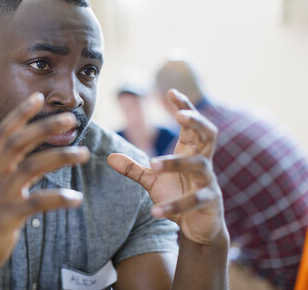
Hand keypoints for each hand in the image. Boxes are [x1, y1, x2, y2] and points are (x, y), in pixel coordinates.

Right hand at [0, 92, 88, 287]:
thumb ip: (5, 170)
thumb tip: (29, 156)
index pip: (3, 132)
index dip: (21, 113)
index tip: (38, 97)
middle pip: (18, 142)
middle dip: (45, 126)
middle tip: (71, 118)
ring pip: (31, 167)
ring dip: (60, 157)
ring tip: (83, 153)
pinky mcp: (6, 217)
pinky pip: (37, 203)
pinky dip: (58, 198)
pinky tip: (76, 199)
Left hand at [108, 89, 224, 244]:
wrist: (196, 226)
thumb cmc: (177, 195)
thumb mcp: (152, 180)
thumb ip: (134, 168)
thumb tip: (109, 157)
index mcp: (190, 151)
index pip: (191, 124)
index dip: (184, 107)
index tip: (170, 92)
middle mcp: (203, 162)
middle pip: (209, 134)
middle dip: (197, 121)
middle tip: (180, 115)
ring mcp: (209, 181)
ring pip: (200, 165)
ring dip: (176, 163)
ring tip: (153, 164)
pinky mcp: (210, 202)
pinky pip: (195, 200)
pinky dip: (175, 205)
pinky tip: (155, 211)